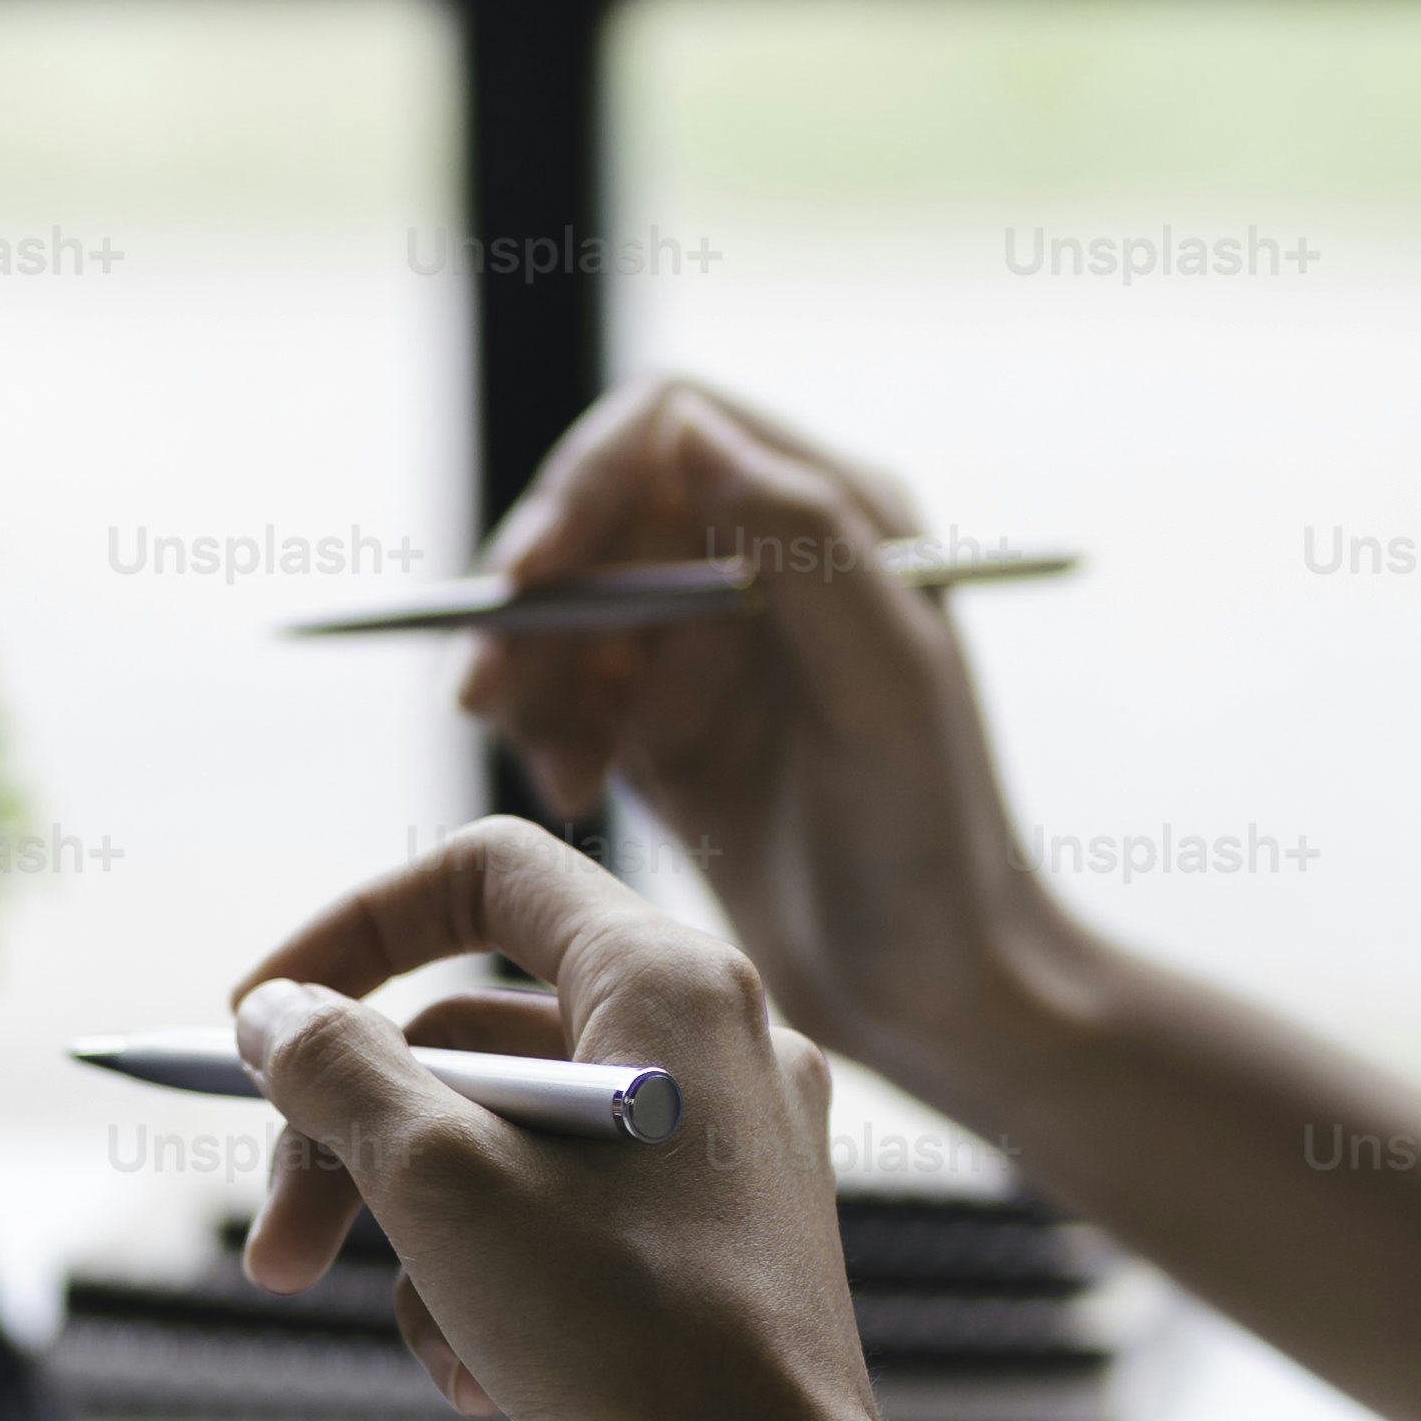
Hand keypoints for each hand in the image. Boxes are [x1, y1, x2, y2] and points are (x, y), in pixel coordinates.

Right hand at [232, 820, 886, 1420]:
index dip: (351, 931)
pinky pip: (562, 1226)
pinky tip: (485, 1385)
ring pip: (503, 1147)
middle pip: (470, 1038)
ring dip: (421, 1244)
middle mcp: (712, 1045)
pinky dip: (496, 1292)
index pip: (485, 874)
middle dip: (351, 1145)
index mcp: (669, 984)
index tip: (256, 1028)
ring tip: (426, 1343)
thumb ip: (338, 1072)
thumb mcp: (439, 1187)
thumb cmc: (631, 1343)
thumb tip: (274, 1012)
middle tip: (275, 1250)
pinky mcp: (715, 1250)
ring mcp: (722, 1152)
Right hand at [465, 377, 1077, 1121]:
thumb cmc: (935, 838)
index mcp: (834, 517)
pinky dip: (547, 734)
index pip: (665, 430)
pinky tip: (576, 793)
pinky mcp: (666, 724)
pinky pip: (564, 692)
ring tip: (552, 769)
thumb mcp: (885, 684)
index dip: (581, 484)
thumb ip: (804, 542)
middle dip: (532, 604)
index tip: (527, 575)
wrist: (934, 991)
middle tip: (486, 693)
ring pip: (563, 611)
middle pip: (594, 521)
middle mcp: (762, 559)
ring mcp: (709, 642)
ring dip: (532, 678)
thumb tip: (687, 430)